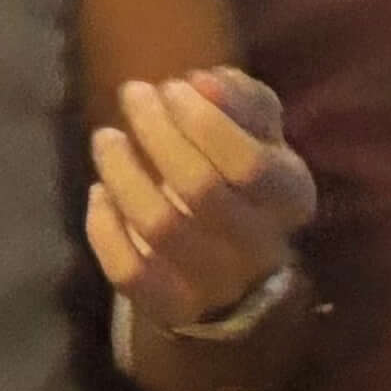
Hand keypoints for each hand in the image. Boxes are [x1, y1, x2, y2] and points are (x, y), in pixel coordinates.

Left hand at [86, 68, 313, 331]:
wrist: (234, 260)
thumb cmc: (239, 172)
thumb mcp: (255, 126)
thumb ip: (238, 97)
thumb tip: (203, 84)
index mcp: (291, 198)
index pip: (250, 164)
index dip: (204, 121)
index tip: (174, 87)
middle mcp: (259, 248)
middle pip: (201, 190)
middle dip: (157, 132)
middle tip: (133, 94)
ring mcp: (214, 284)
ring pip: (160, 227)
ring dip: (123, 172)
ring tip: (106, 137)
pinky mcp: (169, 307)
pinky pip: (128, 271)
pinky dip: (104, 227)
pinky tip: (99, 192)